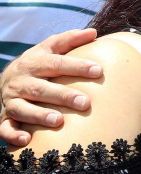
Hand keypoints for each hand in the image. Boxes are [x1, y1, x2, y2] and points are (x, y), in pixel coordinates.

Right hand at [0, 29, 99, 145]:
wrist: (6, 79)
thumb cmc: (37, 63)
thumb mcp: (49, 48)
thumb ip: (70, 40)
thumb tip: (93, 33)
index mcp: (34, 63)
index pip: (57, 64)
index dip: (77, 66)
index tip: (98, 71)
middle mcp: (21, 82)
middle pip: (42, 89)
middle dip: (63, 96)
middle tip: (85, 102)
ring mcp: (11, 101)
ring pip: (23, 109)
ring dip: (39, 116)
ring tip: (59, 121)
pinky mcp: (4, 117)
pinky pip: (4, 128)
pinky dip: (13, 135)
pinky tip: (27, 140)